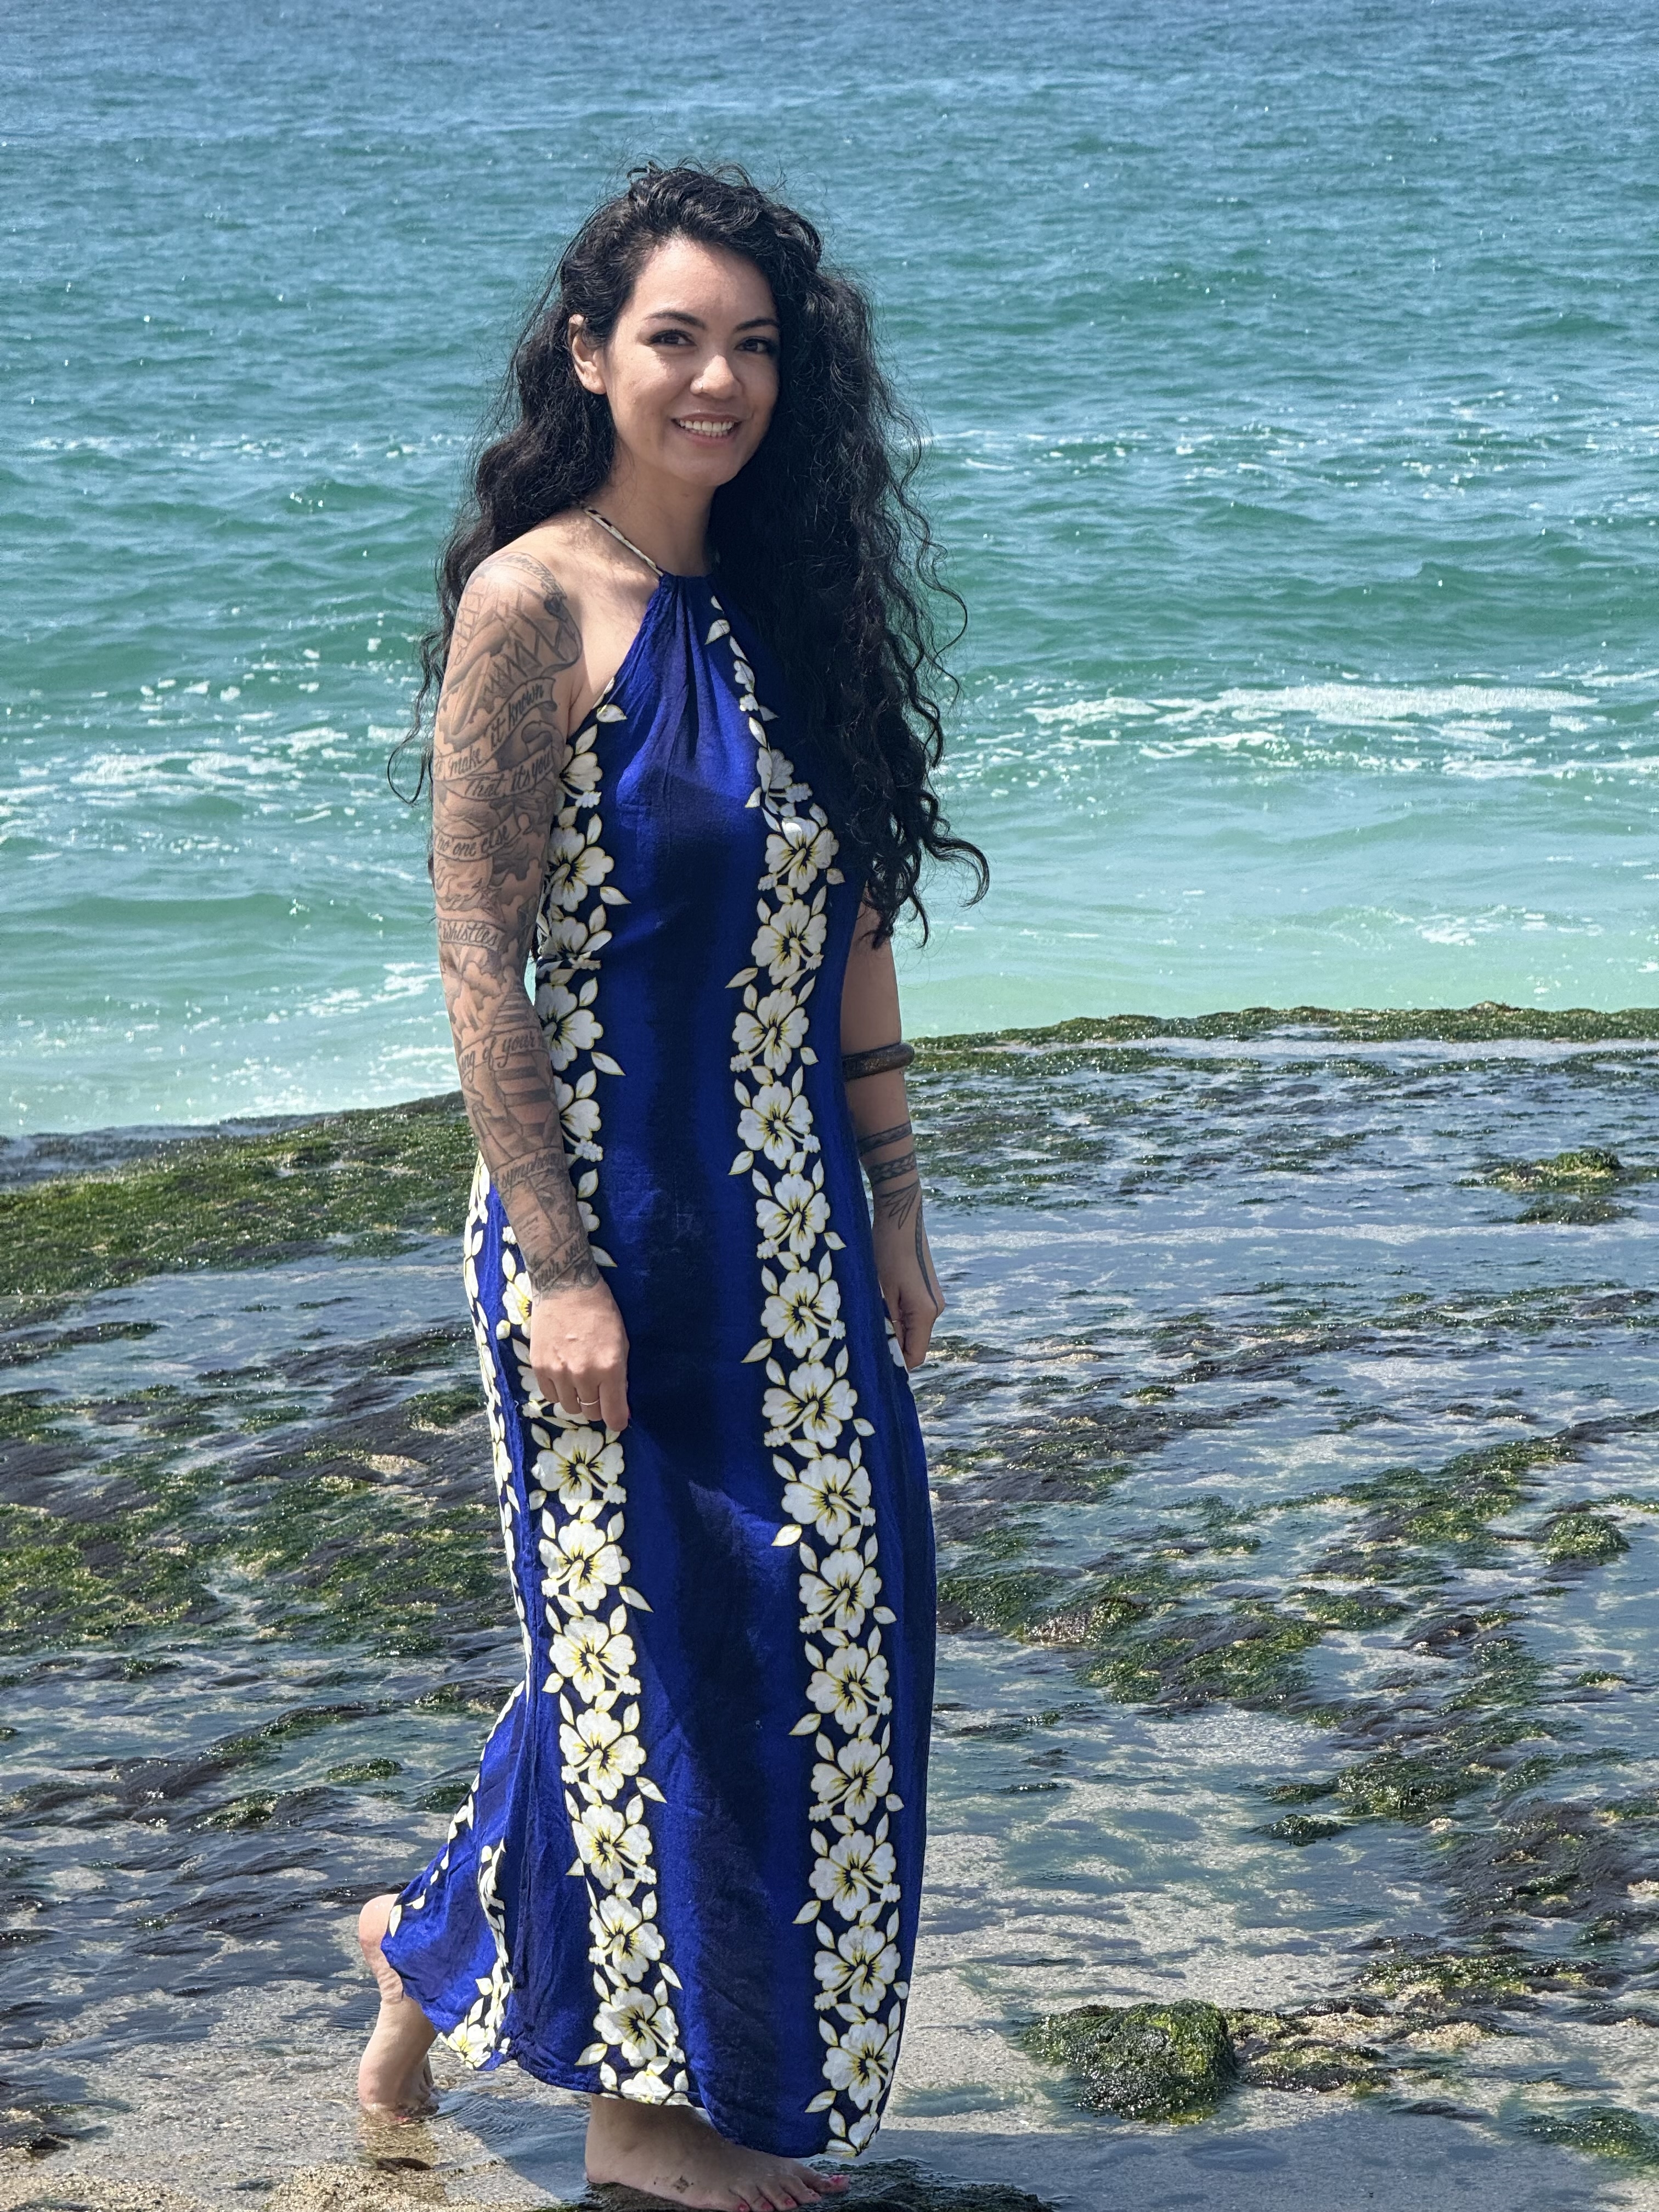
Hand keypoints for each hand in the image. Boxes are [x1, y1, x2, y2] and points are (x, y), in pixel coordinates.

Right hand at [528, 1278, 630, 1430]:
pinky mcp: (539, 1367)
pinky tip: (564, 1376)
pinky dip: (559, 1391)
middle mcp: (584, 1374)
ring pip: (569, 1407)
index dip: (617, 1421)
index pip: (614, 1414)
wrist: (565, 1286)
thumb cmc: (600, 1311)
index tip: (618, 1420)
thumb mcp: (621, 1342)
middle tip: (599, 1392)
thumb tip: (619, 1406)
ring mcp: (559, 1372)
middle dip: (598, 1407)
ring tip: (580, 1381)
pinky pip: (550, 1396)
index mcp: (610, 1368)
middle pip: (591, 1413)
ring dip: (577, 1400)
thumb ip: (620, 1376)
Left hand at [872, 1205, 944, 1369]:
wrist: (900, 1219)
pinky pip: (912, 1314)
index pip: (916, 1356)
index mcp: (926, 1313)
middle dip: (892, 1345)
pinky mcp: (927, 1291)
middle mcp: (935, 1309)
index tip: (871, 1360)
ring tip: (869, 1317)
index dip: (896, 1364)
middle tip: (864, 1338)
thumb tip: (886, 1351)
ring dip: (892, 1329)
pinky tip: (879, 1304)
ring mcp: (933, 1300)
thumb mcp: (882, 1292)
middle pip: (914, 1343)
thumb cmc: (887, 1252)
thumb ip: (887, 1324)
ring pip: (912, 1329)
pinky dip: (896, 1316)